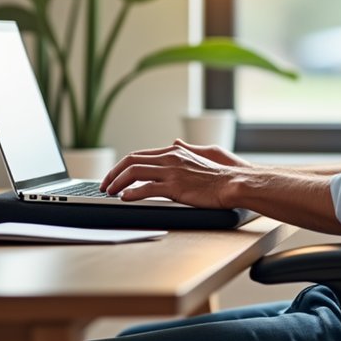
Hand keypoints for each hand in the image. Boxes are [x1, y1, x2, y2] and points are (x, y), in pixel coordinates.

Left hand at [100, 141, 250, 207]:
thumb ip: (188, 149)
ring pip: (134, 172)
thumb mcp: (206, 152)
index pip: (140, 155)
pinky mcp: (175, 187)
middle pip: (132, 160)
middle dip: (114, 172)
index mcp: (175, 152)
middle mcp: (170, 158)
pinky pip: (146, 188)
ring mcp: (172, 172)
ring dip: (117, 182)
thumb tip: (175, 142)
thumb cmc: (225, 172)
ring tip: (110, 192)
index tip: (114, 175)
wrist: (236, 183)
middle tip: (105, 184)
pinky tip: (124, 198)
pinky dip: (132, 193)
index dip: (123, 165)